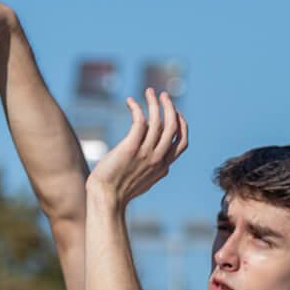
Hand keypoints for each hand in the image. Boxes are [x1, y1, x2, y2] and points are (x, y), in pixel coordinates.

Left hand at [86, 89, 188, 208]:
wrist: (107, 197)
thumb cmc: (121, 190)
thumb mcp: (146, 180)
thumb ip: (155, 167)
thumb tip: (159, 157)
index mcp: (164, 166)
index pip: (182, 142)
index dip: (181, 125)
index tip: (175, 113)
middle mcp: (158, 159)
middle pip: (173, 127)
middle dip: (170, 108)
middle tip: (163, 95)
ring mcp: (145, 153)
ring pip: (158, 121)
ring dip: (154, 102)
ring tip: (149, 92)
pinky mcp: (130, 148)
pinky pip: (139, 121)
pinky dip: (137, 108)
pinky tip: (130, 102)